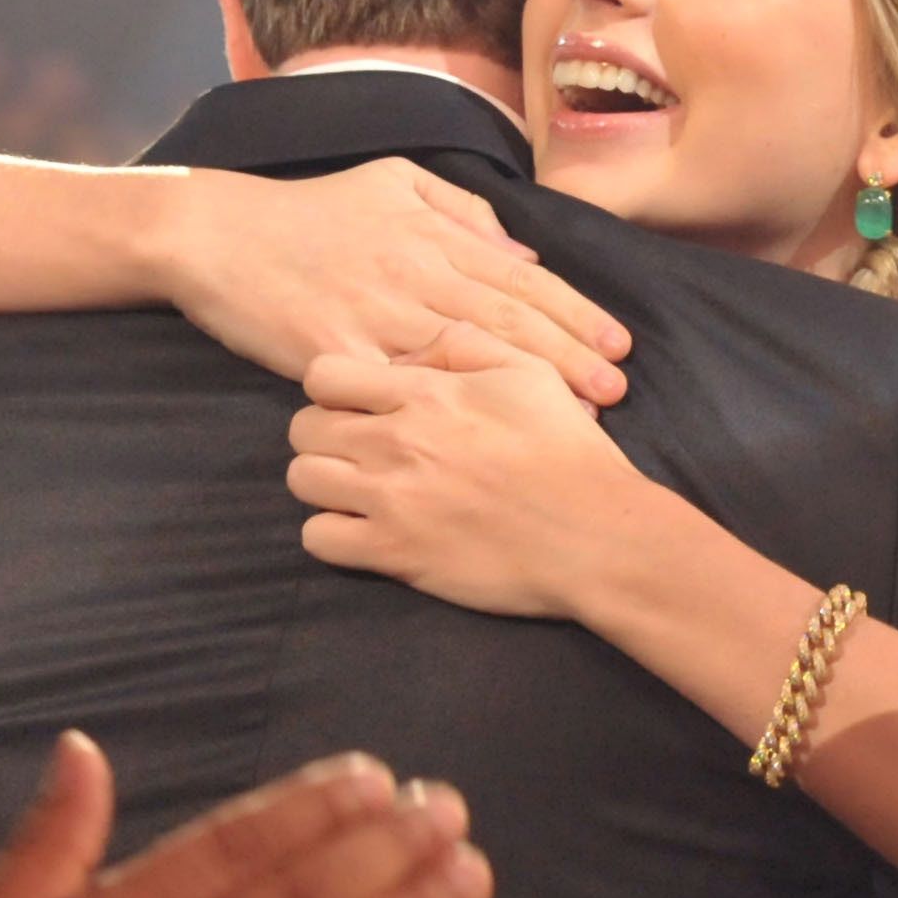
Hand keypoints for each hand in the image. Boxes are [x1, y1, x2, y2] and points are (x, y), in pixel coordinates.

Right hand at [161, 161, 629, 403]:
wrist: (216, 234)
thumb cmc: (308, 210)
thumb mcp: (392, 182)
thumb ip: (462, 213)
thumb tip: (522, 254)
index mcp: (431, 235)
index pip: (519, 280)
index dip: (574, 313)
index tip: (618, 343)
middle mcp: (413, 274)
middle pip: (506, 320)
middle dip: (569, 356)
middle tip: (618, 389)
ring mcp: (374, 315)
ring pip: (467, 354)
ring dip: (527, 385)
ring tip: (577, 412)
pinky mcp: (336, 354)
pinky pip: (398, 385)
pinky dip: (446, 408)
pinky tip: (483, 431)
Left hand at [290, 338, 638, 619]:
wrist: (596, 536)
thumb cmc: (570, 453)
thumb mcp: (531, 375)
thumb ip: (468, 345)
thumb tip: (417, 343)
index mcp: (426, 393)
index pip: (324, 375)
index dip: (333, 388)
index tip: (359, 403)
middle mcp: (397, 442)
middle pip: (303, 427)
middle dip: (324, 433)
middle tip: (359, 447)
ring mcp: (390, 500)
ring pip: (302, 480)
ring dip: (323, 482)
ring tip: (357, 489)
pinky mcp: (394, 554)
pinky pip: (318, 539)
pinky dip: (331, 535)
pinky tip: (363, 530)